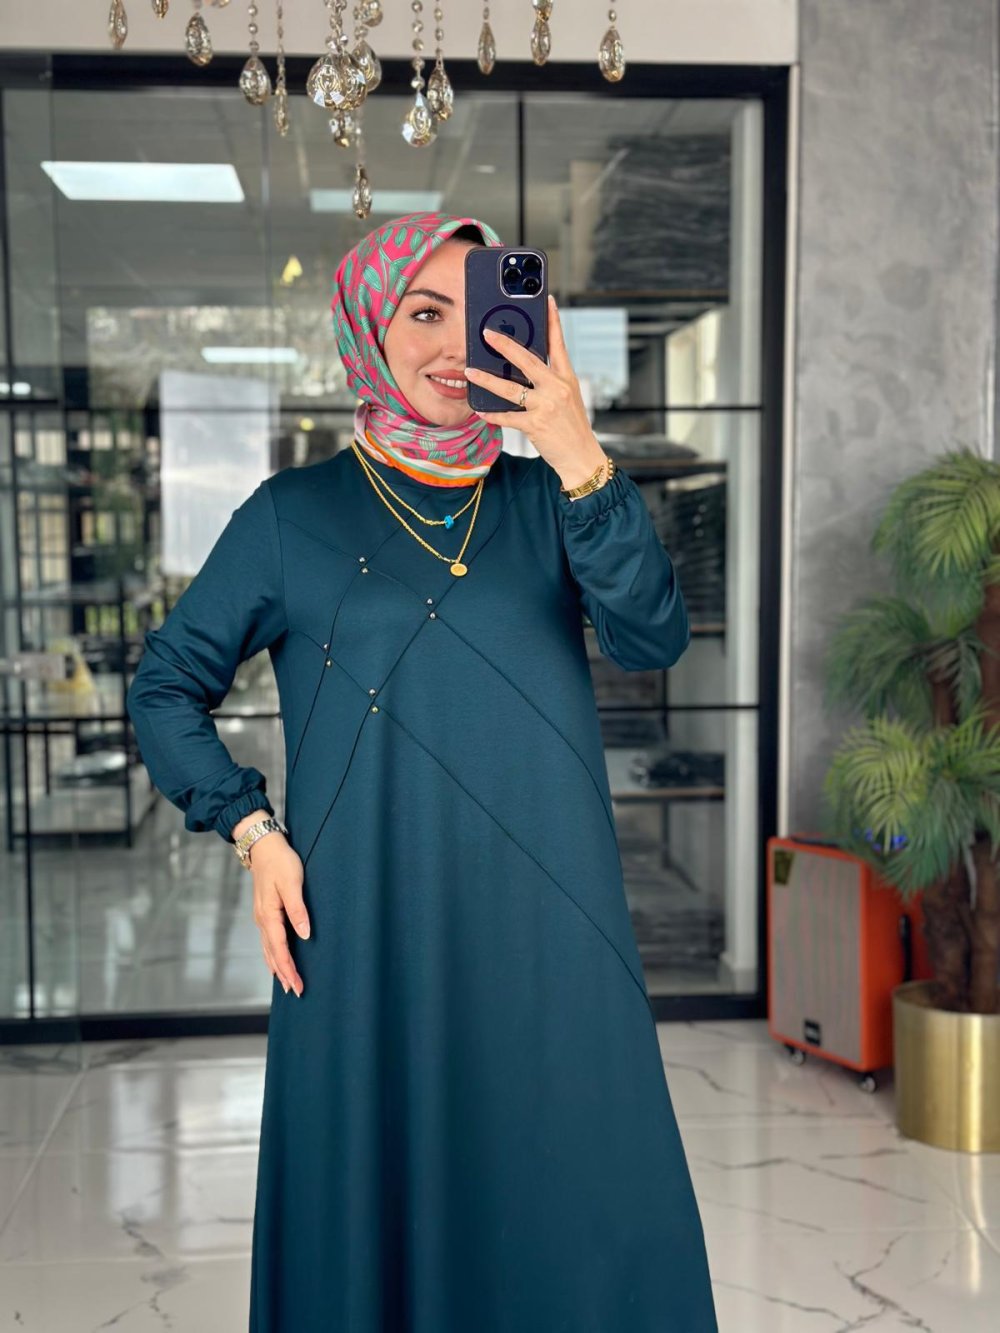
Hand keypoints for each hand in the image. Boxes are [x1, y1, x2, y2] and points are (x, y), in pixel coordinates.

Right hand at [249, 831, 309, 996]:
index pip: (280, 949)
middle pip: (272, 954)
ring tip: (287, 984)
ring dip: (277, 967)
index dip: (289, 969)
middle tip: (296, 992)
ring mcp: (262, 917)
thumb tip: (304, 934)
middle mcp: (262, 920)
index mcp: (269, 915)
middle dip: (284, 974)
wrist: (263, 847)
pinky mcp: (265, 913)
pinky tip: (276, 961)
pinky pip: (268, 941)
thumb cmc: (281, 862)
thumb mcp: (292, 883)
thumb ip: (298, 909)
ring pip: (268, 949)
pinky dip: (272, 955)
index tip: (298, 985)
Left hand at [463, 293, 606, 490]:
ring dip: (487, 380)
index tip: (546, 301)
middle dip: (506, 345)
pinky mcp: (536, 425)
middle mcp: (557, 388)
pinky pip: (508, 417)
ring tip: (470, 371)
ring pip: (511, 389)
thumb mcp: (568, 398)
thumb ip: (550, 382)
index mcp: (567, 379)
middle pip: (528, 360)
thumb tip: (523, 370)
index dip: (553, 321)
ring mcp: (547, 406)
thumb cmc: (572, 427)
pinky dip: (493, 415)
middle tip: (487, 334)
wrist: (582, 457)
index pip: (559, 345)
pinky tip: (480, 411)